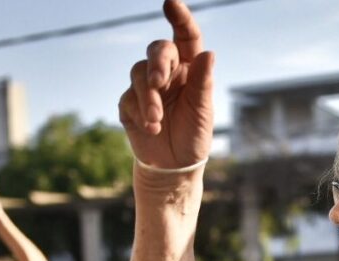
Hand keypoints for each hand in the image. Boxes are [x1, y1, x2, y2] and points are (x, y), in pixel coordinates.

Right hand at [119, 0, 213, 169]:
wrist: (174, 167)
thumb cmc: (194, 136)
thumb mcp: (203, 111)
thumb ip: (203, 83)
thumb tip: (209, 53)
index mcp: (190, 69)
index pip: (186, 37)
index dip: (180, 18)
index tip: (171, 3)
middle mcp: (169, 72)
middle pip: (157, 50)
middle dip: (157, 63)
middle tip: (159, 82)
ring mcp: (147, 86)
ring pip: (138, 73)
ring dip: (148, 97)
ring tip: (157, 121)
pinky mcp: (129, 103)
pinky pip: (128, 98)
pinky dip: (139, 113)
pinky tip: (151, 130)